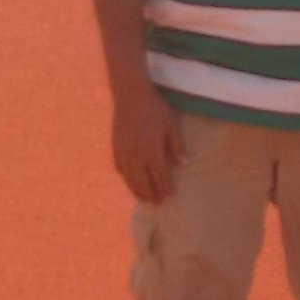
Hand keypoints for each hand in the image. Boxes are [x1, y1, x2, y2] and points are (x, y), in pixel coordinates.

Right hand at [111, 80, 184, 202]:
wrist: (130, 96)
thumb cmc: (155, 109)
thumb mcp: (171, 125)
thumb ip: (177, 146)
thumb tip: (183, 164)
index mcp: (152, 151)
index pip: (159, 176)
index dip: (164, 188)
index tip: (169, 196)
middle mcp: (136, 156)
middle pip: (143, 182)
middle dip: (151, 194)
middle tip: (157, 203)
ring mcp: (124, 153)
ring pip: (130, 178)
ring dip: (137, 190)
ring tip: (144, 198)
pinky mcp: (115, 147)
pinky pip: (120, 168)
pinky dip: (126, 178)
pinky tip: (130, 181)